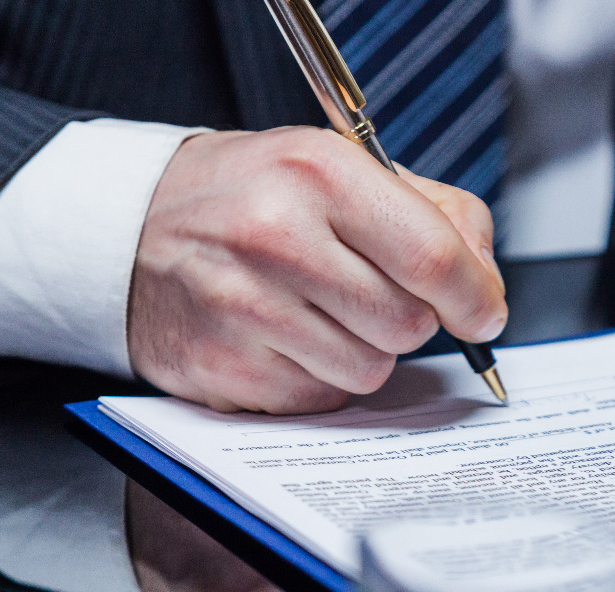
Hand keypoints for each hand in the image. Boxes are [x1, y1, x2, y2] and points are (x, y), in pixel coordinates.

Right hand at [129, 127, 506, 413]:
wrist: (128, 230)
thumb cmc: (252, 199)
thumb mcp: (341, 169)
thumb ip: (435, 214)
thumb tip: (486, 286)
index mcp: (318, 173)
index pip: (435, 258)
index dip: (476, 297)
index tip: (482, 311)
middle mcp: (276, 237)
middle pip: (408, 324)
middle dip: (407, 318)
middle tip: (370, 292)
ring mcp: (243, 308)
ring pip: (370, 370)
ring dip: (362, 351)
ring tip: (317, 310)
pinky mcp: (224, 367)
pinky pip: (321, 399)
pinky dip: (316, 377)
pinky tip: (281, 337)